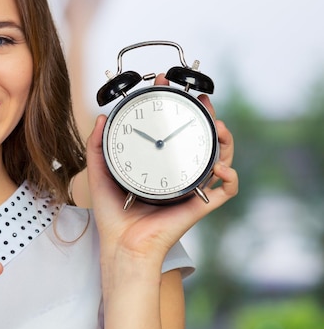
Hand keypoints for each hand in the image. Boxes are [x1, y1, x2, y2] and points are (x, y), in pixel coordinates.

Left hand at [87, 74, 237, 265]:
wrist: (121, 243)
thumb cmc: (112, 212)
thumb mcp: (100, 171)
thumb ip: (97, 145)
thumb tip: (101, 118)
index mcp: (159, 164)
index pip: (173, 131)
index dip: (174, 107)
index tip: (166, 85)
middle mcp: (178, 173)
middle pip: (202, 139)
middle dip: (207, 116)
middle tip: (201, 100)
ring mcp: (191, 187)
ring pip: (221, 158)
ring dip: (226, 140)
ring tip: (218, 127)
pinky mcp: (200, 204)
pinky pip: (226, 190)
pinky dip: (231, 176)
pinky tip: (221, 167)